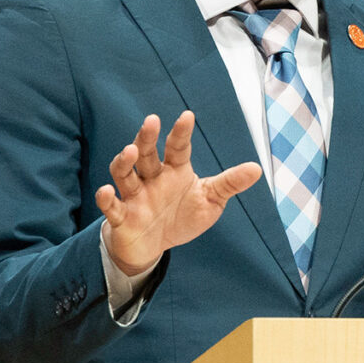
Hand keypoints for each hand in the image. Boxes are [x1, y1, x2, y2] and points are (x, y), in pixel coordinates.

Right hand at [95, 111, 262, 279]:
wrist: (155, 247)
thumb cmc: (182, 217)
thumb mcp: (211, 201)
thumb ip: (229, 184)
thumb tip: (257, 168)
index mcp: (175, 170)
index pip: (177, 147)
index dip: (181, 132)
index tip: (187, 115)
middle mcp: (152, 178)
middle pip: (147, 154)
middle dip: (147, 137)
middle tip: (151, 121)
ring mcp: (135, 196)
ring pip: (125, 174)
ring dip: (124, 162)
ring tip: (130, 151)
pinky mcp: (122, 218)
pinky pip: (112, 207)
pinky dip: (106, 200)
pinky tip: (105, 191)